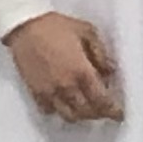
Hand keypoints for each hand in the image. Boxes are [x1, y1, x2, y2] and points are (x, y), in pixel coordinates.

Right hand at [6, 11, 122, 124]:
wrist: (24, 25)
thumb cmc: (55, 26)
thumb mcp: (87, 32)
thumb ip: (101, 53)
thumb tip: (109, 71)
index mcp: (82, 72)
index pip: (101, 100)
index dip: (112, 111)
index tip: (118, 114)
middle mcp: (66, 86)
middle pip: (86, 112)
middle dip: (98, 114)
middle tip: (104, 110)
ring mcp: (49, 91)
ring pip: (68, 115)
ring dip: (80, 115)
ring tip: (86, 109)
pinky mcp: (35, 91)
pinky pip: (49, 110)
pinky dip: (59, 110)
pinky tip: (64, 104)